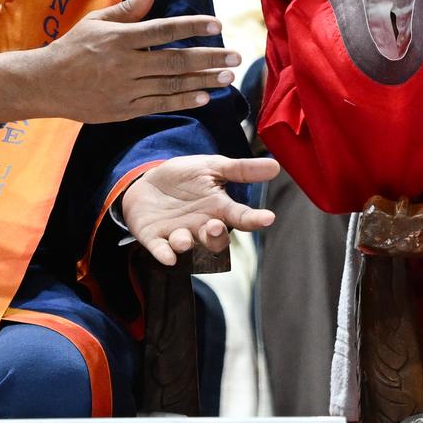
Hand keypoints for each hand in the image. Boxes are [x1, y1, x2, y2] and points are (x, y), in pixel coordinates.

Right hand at [0, 0, 239, 124]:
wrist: (45, 84)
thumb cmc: (73, 47)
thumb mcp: (97, 21)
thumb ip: (129, 8)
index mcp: (120, 38)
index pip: (164, 30)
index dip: (192, 27)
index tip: (216, 25)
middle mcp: (126, 63)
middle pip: (175, 60)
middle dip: (209, 58)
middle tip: (235, 56)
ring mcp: (126, 89)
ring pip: (172, 84)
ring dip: (203, 81)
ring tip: (227, 77)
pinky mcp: (124, 109)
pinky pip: (159, 104)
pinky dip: (182, 101)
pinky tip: (204, 97)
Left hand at [122, 155, 279, 264]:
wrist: (147, 181)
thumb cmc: (185, 177)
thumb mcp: (212, 166)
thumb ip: (241, 170)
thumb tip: (276, 166)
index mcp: (218, 210)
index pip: (240, 217)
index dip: (254, 219)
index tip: (268, 218)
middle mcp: (201, 226)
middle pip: (215, 241)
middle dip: (215, 237)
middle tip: (215, 226)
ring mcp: (177, 233)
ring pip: (187, 247)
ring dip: (186, 245)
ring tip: (183, 239)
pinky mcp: (154, 238)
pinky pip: (160, 250)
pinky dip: (164, 254)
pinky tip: (168, 257)